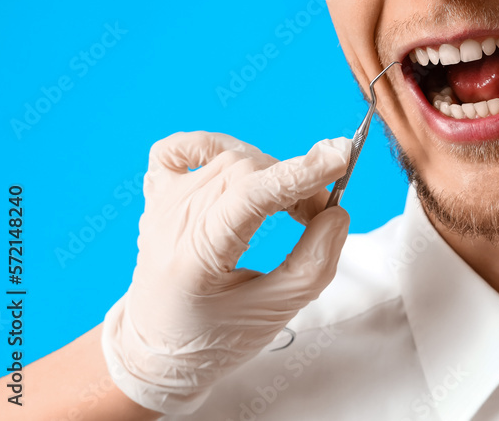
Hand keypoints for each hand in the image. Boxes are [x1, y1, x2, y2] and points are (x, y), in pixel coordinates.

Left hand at [100, 132, 351, 414]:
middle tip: (322, 218)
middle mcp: (173, 220)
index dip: (300, 173)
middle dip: (298, 184)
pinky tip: (240, 172)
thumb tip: (338, 213)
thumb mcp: (274, 313)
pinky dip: (216, 146)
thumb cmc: (214, 339)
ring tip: (291, 209)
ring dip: (274, 173)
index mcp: (195, 256)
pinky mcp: (159, 194)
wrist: (157, 351)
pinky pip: (183, 147)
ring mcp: (163, 202)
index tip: (342, 157)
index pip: (251, 195)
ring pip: (230, 158)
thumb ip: (313, 264)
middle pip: (249, 172)